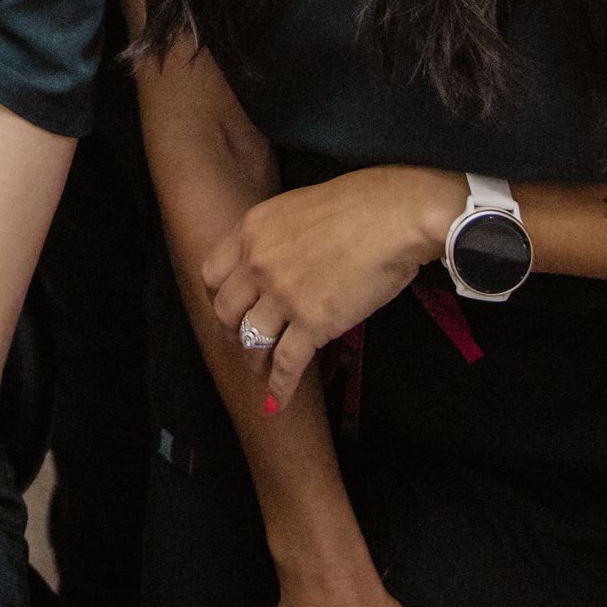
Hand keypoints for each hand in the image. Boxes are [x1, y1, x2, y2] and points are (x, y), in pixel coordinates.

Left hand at [202, 166, 459, 405]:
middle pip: (225, 310)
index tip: (232, 307)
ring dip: (255, 360)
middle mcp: (258, 263)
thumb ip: (277, 236)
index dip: (220, 295)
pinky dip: (279, 388)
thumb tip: (281, 258)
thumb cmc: (359, 204)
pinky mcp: (312, 324)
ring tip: (262, 371)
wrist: (393, 217)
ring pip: (251, 340)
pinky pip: (285, 364)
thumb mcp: (297, 207)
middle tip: (246, 339)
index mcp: (252, 230)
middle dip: (233, 329)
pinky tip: (276, 402)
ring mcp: (283, 295)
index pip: (213, 272)